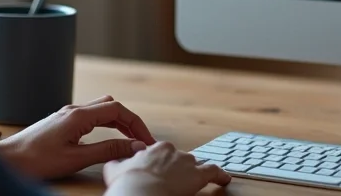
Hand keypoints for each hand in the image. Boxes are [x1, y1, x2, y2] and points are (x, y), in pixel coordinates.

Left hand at [0, 95, 156, 180]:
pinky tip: (108, 138)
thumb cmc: (36, 160)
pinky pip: (91, 117)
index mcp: (79, 116)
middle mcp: (74, 110)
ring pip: (101, 110)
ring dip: (119, 122)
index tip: (147, 140)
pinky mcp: (62, 123)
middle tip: (141, 141)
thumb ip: (107, 151)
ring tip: (129, 140)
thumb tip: (134, 146)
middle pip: (112, 106)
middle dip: (130, 121)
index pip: (118, 110)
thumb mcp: (76, 158)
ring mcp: (67, 115)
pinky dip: (106, 124)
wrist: (7, 160)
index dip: (137, 124)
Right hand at [103, 141, 230, 195]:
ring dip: (195, 173)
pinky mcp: (199, 175)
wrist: (139, 191)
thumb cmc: (128, 183)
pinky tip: (224, 179)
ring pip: (195, 165)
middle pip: (180, 159)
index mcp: (155, 148)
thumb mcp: (115, 169)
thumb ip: (118, 162)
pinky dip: (220, 175)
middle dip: (178, 170)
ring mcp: (187, 162)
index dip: (162, 165)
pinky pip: (214, 172)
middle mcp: (173, 151)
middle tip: (174, 182)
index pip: (163, 154)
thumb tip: (115, 162)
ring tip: (197, 181)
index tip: (161, 172)